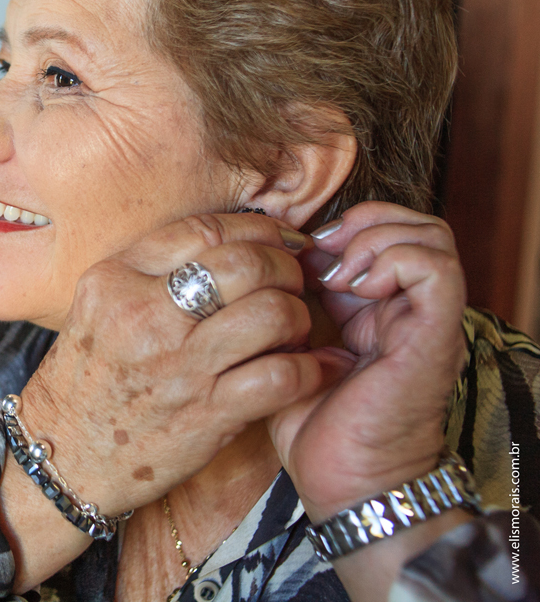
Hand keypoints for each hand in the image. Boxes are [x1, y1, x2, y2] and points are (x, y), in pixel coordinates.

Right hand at [21, 213, 319, 518]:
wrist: (64, 455)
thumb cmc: (89, 378)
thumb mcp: (99, 306)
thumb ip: (151, 271)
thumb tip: (226, 241)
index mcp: (116, 279)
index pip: (205, 230)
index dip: (257, 228)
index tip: (278, 238)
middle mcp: (144, 315)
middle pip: (245, 263)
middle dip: (285, 267)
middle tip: (294, 281)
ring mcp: (177, 366)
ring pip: (271, 313)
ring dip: (299, 316)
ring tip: (296, 326)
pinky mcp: (206, 414)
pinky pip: (281, 376)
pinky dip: (311, 369)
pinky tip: (314, 368)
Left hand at [268, 201, 467, 521]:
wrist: (344, 482)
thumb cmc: (312, 426)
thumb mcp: (287, 351)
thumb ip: (284, 308)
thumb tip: (268, 263)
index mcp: (374, 310)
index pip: (379, 233)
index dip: (337, 228)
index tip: (293, 254)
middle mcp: (406, 310)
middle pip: (411, 225)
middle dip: (362, 222)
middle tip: (319, 254)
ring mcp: (424, 321)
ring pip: (429, 237)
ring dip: (376, 239)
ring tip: (338, 273)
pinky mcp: (435, 337)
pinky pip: (436, 270)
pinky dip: (394, 261)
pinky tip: (356, 289)